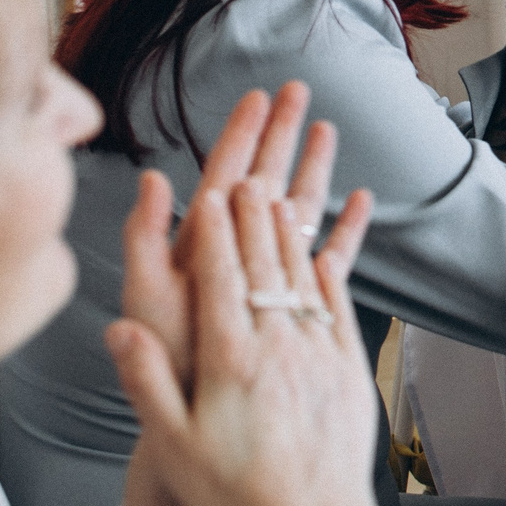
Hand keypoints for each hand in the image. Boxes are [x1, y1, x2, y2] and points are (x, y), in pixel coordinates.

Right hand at [109, 177, 392, 505]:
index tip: (207, 195)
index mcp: (231, 362)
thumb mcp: (173, 445)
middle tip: (246, 174)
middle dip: (253, 214)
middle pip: (263, 264)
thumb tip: (119, 328)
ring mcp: (319, 353)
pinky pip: (339, 303)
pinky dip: (331, 266)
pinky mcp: (349, 366)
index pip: (219, 279)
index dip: (213, 232)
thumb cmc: (235, 495)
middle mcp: (279, 347)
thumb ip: (146, 381)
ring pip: (303, 275)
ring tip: (280, 191)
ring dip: (290, 229)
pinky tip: (324, 245)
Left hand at [118, 84, 338, 397]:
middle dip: (279, 135)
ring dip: (311, 170)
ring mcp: (266, 277)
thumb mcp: (145, 297)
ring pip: (294, 209)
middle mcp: (235, 255)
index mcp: (200, 246)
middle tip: (298, 91)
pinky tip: (361, 203)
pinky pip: (324, 257)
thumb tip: (151, 178)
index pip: (223, 176)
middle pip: (262, 181)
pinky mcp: (293, 304)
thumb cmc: (167, 364)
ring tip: (328, 129)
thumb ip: (144, 239)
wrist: (197, 414)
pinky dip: (344, 229)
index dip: (240, 135)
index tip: (258, 96)